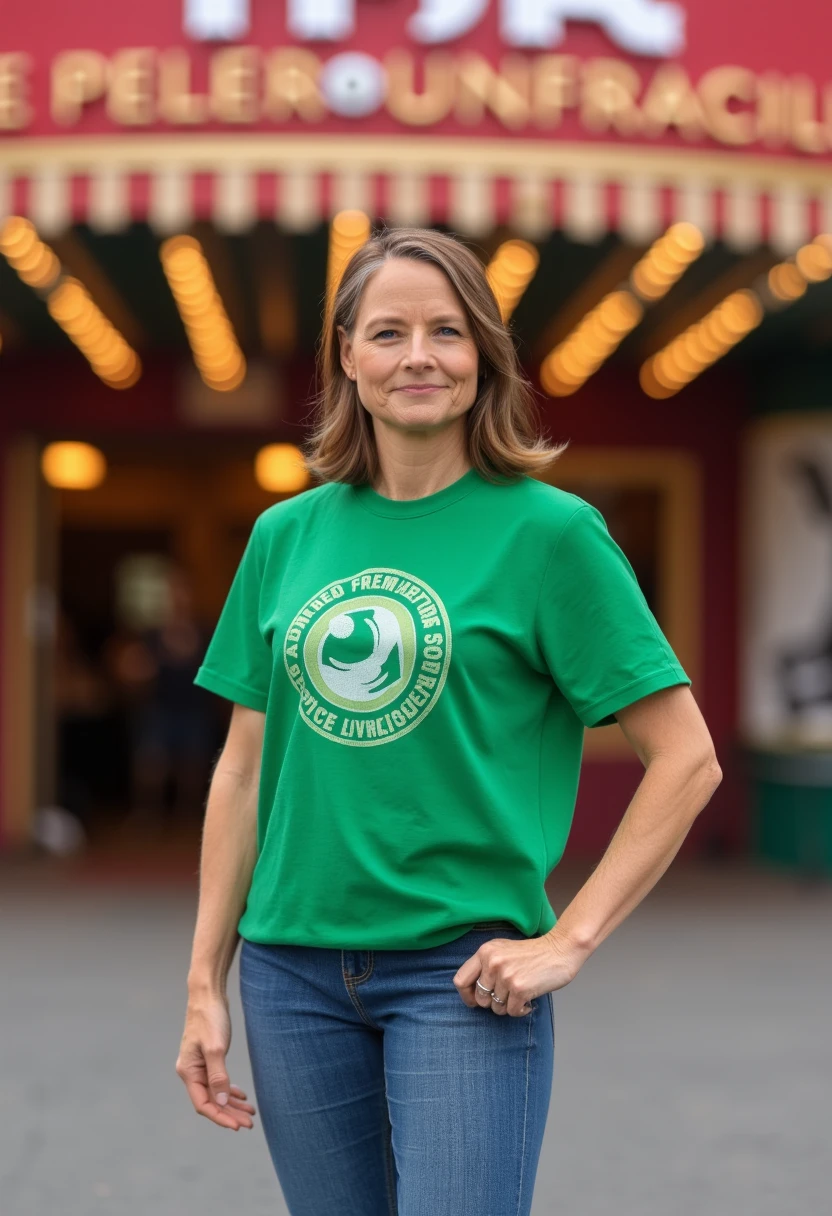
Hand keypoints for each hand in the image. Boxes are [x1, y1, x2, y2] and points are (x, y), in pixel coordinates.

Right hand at [175, 994, 255, 1129]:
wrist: (208, 994)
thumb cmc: (209, 1018)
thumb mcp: (215, 1048)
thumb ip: (218, 1076)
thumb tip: (222, 1102)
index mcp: (188, 1071)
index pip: (203, 1104)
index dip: (220, 1117)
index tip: (237, 1126)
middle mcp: (191, 1071)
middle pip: (211, 1101)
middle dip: (230, 1113)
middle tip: (249, 1123)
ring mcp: (199, 1065)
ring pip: (216, 1092)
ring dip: (232, 1104)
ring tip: (250, 1113)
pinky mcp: (208, 1058)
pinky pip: (218, 1081)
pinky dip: (230, 1090)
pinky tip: (241, 1096)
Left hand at [453, 932, 583, 1016]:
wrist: (560, 950)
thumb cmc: (532, 953)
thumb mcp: (502, 950)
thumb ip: (486, 966)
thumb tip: (472, 994)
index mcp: (485, 952)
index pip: (460, 980)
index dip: (466, 996)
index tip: (476, 1001)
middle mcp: (492, 963)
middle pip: (479, 998)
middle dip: (492, 1003)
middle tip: (507, 997)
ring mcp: (505, 976)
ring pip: (496, 1008)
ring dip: (509, 1007)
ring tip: (520, 995)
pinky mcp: (520, 988)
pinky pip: (512, 1012)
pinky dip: (521, 1011)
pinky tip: (528, 1001)